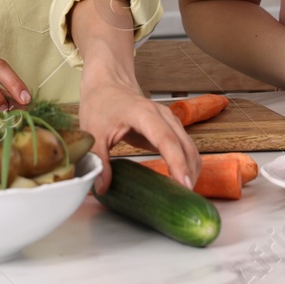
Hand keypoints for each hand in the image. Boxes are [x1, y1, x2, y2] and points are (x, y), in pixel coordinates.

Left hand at [79, 66, 199, 190]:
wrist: (108, 84)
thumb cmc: (100, 104)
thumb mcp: (92, 132)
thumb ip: (99, 160)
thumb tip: (102, 188)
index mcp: (143, 114)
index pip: (166, 139)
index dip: (177, 163)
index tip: (184, 184)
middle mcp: (162, 115)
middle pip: (185, 146)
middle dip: (189, 173)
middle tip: (184, 199)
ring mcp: (170, 120)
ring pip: (190, 147)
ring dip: (191, 170)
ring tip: (183, 195)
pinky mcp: (170, 128)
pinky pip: (185, 148)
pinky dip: (187, 164)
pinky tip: (180, 181)